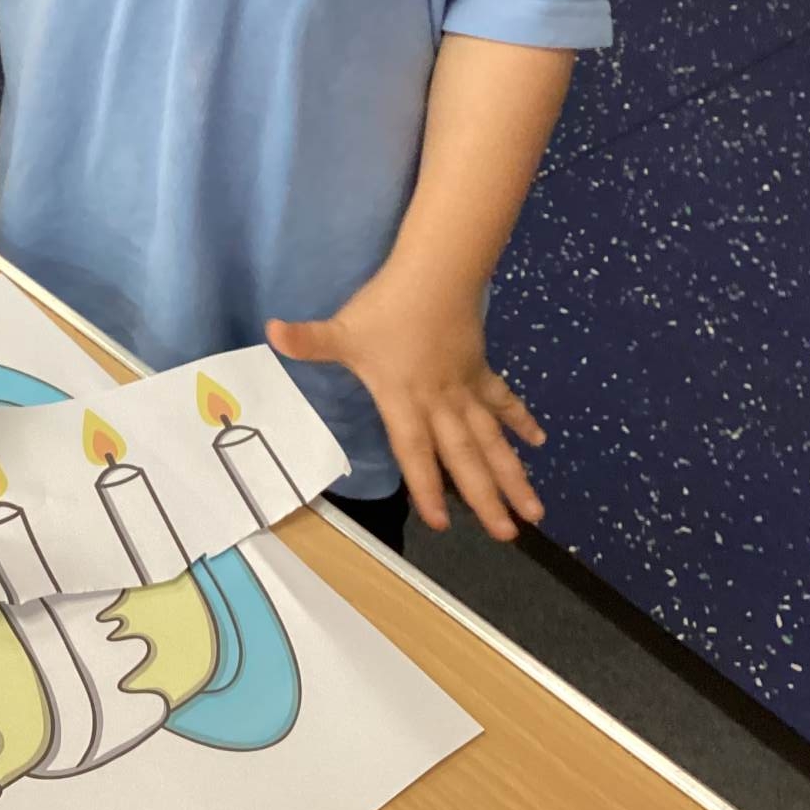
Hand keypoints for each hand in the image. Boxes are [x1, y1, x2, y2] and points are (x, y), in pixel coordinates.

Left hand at [268, 269, 546, 540]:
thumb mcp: (343, 329)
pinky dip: (520, 420)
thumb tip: (270, 332)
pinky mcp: (480, 370)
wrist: (435, 275)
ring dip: (512, 473)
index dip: (426, 487)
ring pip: (491, 439)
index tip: (441, 523)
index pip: (416, 452)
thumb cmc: (386, 307)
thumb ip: (309, 340)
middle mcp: (440, 404)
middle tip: (506, 535)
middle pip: (465, 456)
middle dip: (485, 497)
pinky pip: (502, 400)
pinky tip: (540, 441)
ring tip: (534, 511)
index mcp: (405, 401)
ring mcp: (464, 388)